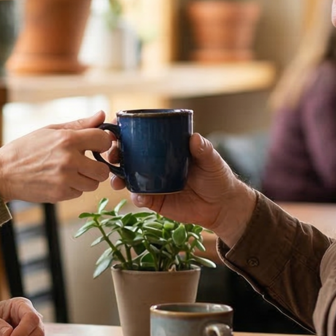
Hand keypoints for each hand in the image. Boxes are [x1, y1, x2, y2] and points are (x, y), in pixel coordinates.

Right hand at [0, 111, 113, 202]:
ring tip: (71, 172)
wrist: (3, 172)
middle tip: (87, 163)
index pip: (104, 140)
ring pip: (93, 184)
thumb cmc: (26, 148)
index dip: (103, 143)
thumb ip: (79, 124)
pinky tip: (60, 180)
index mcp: (68, 139)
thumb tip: (101, 115)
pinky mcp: (60, 194)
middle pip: (103, 170)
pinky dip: (73, 188)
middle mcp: (69, 160)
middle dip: (98, 167)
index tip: (96, 145)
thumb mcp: (51, 130)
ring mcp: (65, 179)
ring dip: (86, 179)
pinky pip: (79, 193)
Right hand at [120, 133, 257, 245]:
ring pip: (128, 178)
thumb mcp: (212, 160)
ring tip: (116, 180)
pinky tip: (138, 196)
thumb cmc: (217, 177)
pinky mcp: (156, 201)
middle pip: (128, 156)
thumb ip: (204, 150)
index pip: (140, 137)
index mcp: (165, 149)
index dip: (123, 132)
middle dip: (115, 154)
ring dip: (118, 177)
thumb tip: (195, 138)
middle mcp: (154, 164)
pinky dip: (136, 196)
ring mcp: (153, 183)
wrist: (222, 206)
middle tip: (113, 155)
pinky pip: (140, 198)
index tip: (113, 128)